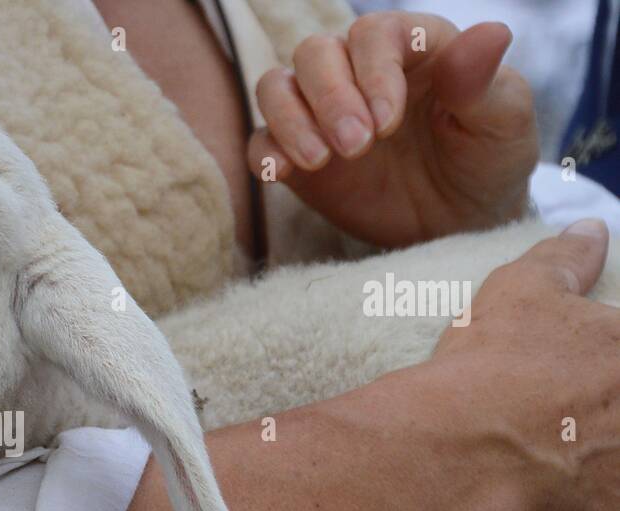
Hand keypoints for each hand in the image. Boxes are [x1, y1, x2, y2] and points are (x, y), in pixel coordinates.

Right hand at [246, 13, 538, 247]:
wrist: (460, 222)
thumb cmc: (487, 161)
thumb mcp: (503, 121)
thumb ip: (484, 80)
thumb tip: (491, 33)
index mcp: (410, 47)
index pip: (373, 35)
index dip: (373, 72)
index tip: (388, 124)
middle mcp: (357, 71)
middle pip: (315, 54)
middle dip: (330, 98)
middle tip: (356, 146)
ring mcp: (322, 114)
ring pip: (276, 87)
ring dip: (290, 120)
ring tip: (319, 160)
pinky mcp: (299, 158)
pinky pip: (261, 141)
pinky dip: (264, 153)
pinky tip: (281, 173)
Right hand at [425, 220, 619, 510]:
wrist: (459, 456)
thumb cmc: (491, 371)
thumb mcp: (522, 296)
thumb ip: (565, 261)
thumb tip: (590, 227)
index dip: (610, 380)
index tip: (596, 395)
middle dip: (612, 428)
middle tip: (576, 436)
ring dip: (609, 473)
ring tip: (572, 474)